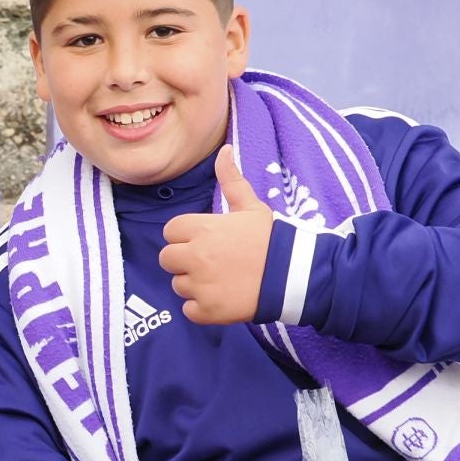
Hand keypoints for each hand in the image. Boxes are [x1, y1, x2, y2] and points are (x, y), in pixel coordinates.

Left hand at [157, 145, 275, 324]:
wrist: (293, 275)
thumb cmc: (270, 238)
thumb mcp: (251, 206)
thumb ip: (231, 180)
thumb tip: (224, 150)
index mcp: (201, 228)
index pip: (170, 232)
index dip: (186, 237)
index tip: (207, 241)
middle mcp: (195, 256)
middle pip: (167, 259)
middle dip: (185, 261)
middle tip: (213, 263)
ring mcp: (200, 285)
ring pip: (178, 285)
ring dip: (195, 285)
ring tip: (222, 280)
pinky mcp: (207, 310)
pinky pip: (189, 310)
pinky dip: (202, 308)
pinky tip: (223, 298)